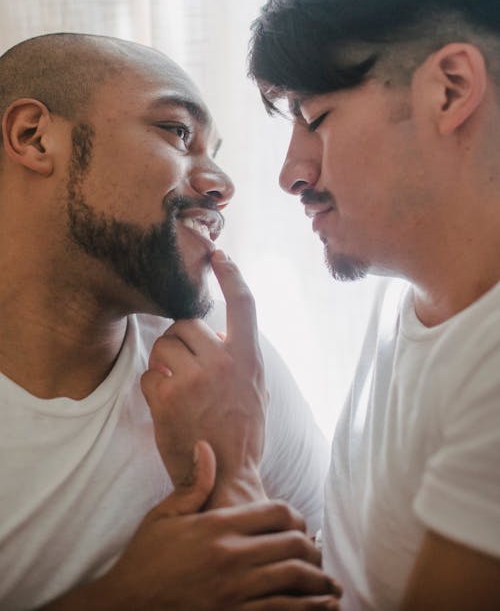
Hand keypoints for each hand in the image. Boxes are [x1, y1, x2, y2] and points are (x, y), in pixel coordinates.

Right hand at [42, 445, 341, 609]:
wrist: (126, 603)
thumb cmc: (145, 557)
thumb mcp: (164, 514)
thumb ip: (194, 483)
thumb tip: (207, 447)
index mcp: (217, 526)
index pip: (275, 513)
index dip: (296, 517)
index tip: (302, 524)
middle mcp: (230, 556)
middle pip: (291, 545)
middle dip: (313, 549)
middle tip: (320, 554)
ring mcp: (233, 590)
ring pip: (292, 580)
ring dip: (317, 581)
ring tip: (331, 585)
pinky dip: (303, 609)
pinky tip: (316, 608)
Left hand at [141, 250, 267, 506]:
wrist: (226, 478)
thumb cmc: (242, 434)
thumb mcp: (256, 389)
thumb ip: (242, 356)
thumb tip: (225, 331)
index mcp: (248, 358)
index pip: (243, 303)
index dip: (231, 274)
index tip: (218, 254)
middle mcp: (223, 363)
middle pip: (187, 323)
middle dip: (181, 340)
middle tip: (186, 368)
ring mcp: (195, 380)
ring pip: (164, 346)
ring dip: (165, 363)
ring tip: (178, 389)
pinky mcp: (168, 399)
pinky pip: (150, 374)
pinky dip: (154, 387)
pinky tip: (167, 406)